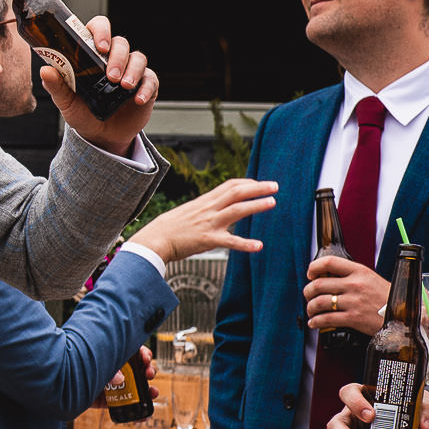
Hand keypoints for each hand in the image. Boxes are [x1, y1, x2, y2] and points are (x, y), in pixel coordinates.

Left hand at [40, 15, 155, 156]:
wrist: (100, 136)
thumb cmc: (82, 112)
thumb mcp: (66, 102)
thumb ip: (56, 86)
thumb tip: (45, 70)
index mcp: (92, 55)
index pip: (99, 29)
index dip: (101, 31)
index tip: (100, 46)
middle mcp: (113, 59)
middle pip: (121, 43)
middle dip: (117, 57)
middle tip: (110, 76)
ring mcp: (131, 71)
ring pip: (138, 58)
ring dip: (132, 70)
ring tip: (124, 86)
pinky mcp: (145, 85)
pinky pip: (151, 80)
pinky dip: (146, 88)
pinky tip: (137, 99)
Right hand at [129, 178, 278, 262]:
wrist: (154, 239)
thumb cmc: (168, 229)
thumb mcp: (187, 212)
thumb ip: (204, 209)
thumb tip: (215, 208)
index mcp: (204, 202)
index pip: (229, 186)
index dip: (246, 182)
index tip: (258, 183)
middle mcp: (209, 209)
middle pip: (237, 192)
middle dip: (257, 188)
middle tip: (275, 186)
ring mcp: (209, 223)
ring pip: (237, 210)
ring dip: (256, 205)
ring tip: (272, 202)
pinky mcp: (208, 240)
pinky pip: (230, 241)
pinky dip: (245, 244)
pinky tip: (258, 246)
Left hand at [304, 255, 390, 337]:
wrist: (405, 315)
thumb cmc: (388, 298)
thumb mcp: (372, 280)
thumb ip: (354, 277)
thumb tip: (331, 279)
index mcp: (360, 271)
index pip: (329, 262)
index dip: (314, 267)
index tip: (310, 274)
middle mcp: (355, 284)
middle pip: (318, 284)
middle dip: (308, 292)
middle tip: (308, 297)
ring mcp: (354, 301)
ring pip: (319, 302)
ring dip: (310, 308)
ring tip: (311, 311)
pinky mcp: (354, 318)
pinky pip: (326, 319)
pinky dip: (316, 322)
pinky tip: (315, 323)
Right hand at [324, 381, 428, 428]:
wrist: (412, 428)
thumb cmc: (409, 410)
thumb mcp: (421, 405)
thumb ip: (425, 413)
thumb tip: (426, 427)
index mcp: (362, 398)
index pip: (349, 393)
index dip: (355, 403)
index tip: (370, 416)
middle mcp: (350, 417)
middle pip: (335, 425)